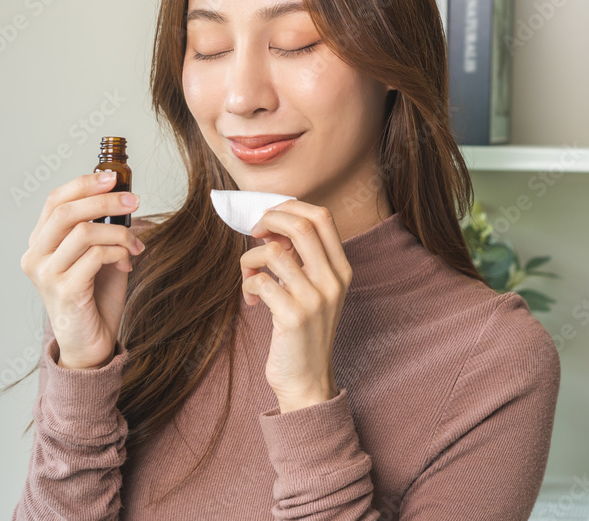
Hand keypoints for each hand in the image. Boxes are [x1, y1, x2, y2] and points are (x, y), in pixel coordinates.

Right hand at [20, 171, 144, 369]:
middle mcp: (36, 256)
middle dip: (104, 201)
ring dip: (119, 232)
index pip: (54, 200)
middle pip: (66, 211)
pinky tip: (127, 263)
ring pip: (83, 232)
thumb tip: (123, 195)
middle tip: (134, 200)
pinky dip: (118, 252)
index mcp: (40, 243)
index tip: (113, 176)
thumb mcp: (98, 255)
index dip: (83, 184)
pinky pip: (95, 256)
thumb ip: (101, 228)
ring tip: (136, 244)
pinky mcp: (64, 290)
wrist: (91, 344)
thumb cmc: (95, 298)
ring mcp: (46, 274)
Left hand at [240, 200, 351, 412]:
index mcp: (341, 269)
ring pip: (273, 252)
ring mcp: (315, 299)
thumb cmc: (302, 332)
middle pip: (301, 224)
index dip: (291, 208)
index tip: (269, 219)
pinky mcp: (293, 317)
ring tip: (249, 277)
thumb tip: (271, 225)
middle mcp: (333, 280)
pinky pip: (260, 281)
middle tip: (253, 233)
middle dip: (269, 219)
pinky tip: (251, 301)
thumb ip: (299, 258)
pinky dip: (248, 285)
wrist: (307, 381)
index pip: (323, 217)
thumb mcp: (311, 290)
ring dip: (250, 259)